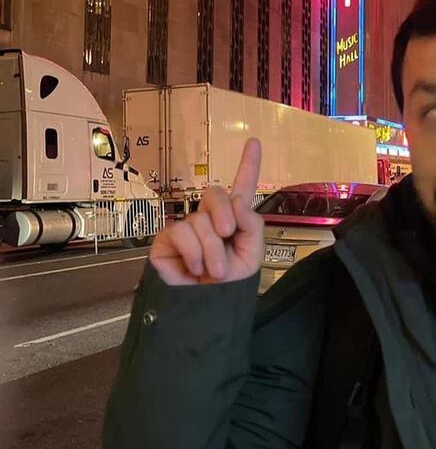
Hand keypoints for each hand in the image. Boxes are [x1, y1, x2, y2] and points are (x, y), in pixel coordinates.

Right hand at [150, 139, 264, 285]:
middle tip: (229, 235)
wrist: (208, 307)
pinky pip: (182, 232)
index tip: (253, 140)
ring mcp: (187, 226)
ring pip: (201, 220)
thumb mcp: (252, 253)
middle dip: (224, 213)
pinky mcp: (168, 239)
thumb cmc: (230, 283)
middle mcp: (210, 218)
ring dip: (212, 250)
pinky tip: (195, 268)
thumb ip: (251, 224)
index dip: (248, 163)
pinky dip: (194, 252)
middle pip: (215, 193)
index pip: (242, 186)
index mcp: (235, 218)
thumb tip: (237, 203)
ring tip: (214, 271)